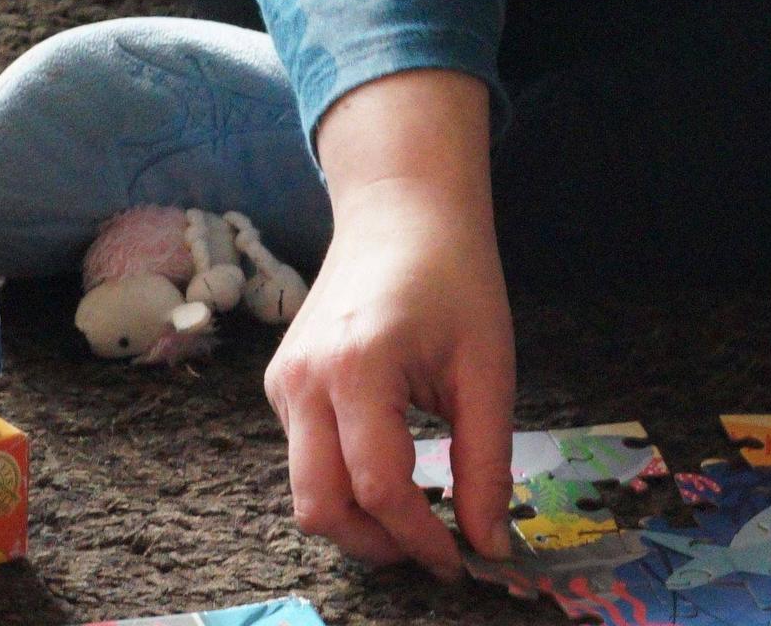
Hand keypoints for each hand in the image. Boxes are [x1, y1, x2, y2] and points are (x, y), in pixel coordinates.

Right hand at [264, 69, 514, 577]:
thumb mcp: (487, 370)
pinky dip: (345, 485)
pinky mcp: (281, 385)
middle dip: (379, 546)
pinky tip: (394, 469)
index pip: (380, 488)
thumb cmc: (454, 276)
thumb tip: (490, 547)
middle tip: (436, 548)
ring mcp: (283, 384)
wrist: (400, 209)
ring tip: (422, 513)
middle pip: (321, 507)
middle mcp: (304, 380)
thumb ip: (485, 464)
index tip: (464, 561)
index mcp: (358, 367)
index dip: (423, 539)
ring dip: (361, 520)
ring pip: (307, 491)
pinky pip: (305, 460)